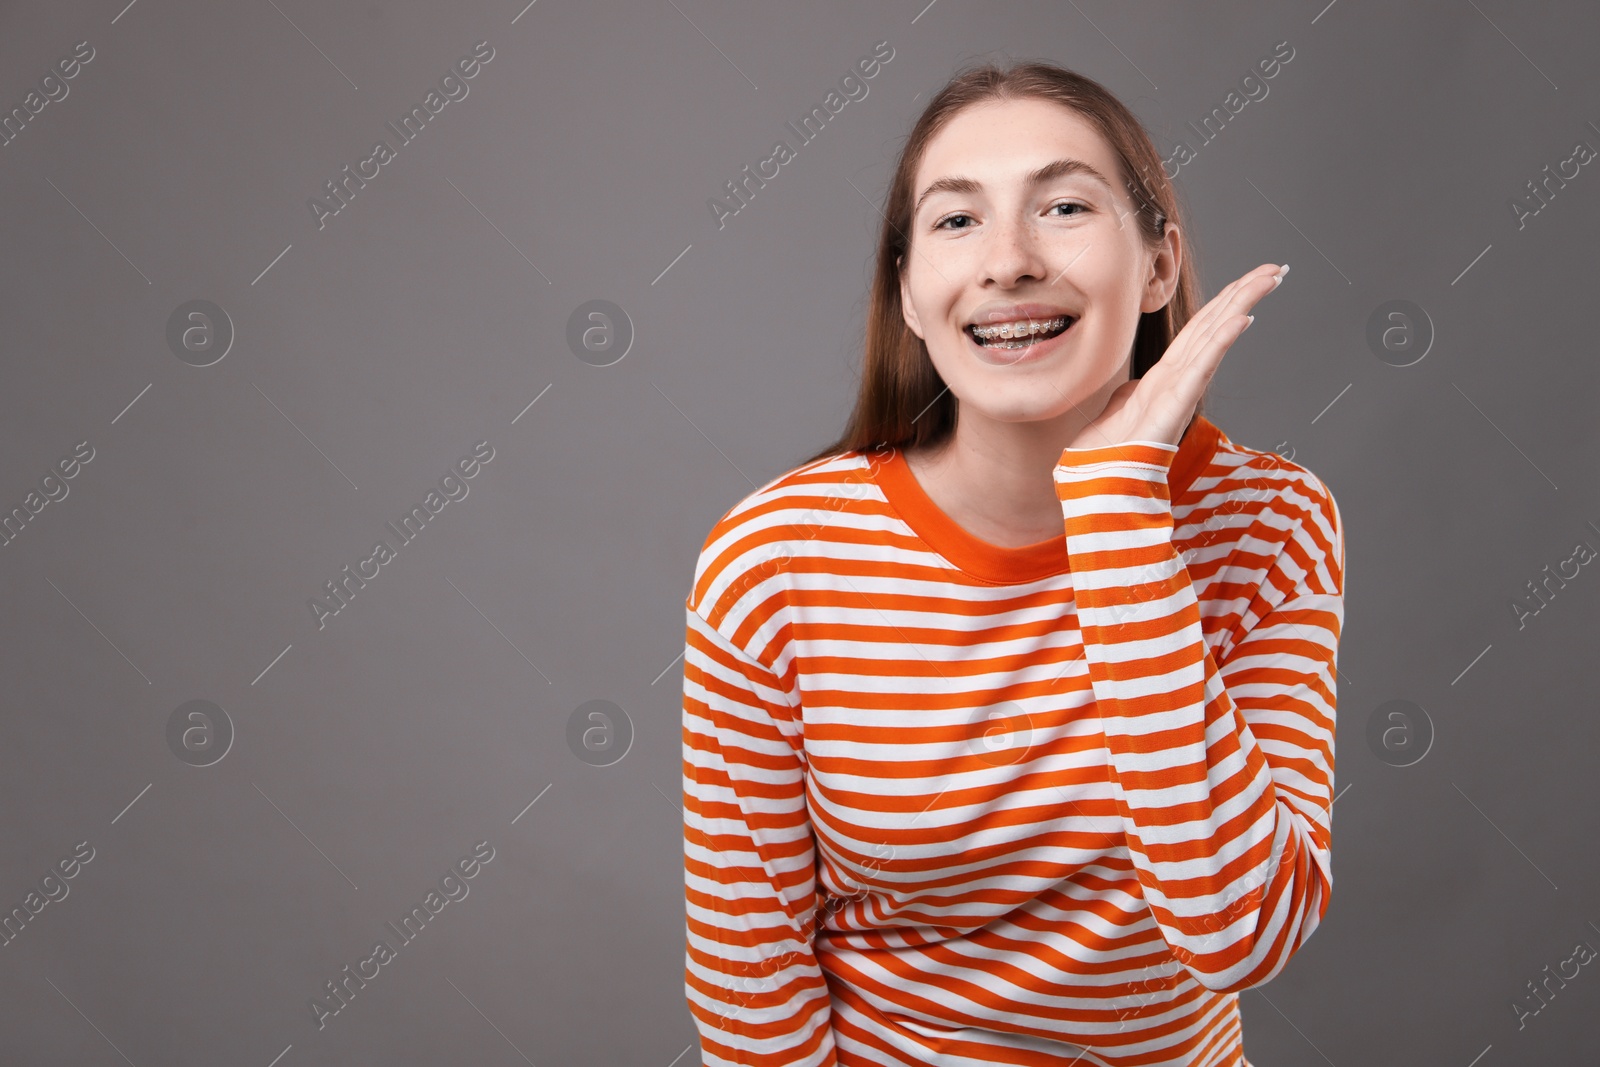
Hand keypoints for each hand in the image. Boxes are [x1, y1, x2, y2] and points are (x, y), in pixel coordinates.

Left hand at [1064, 262, 1287, 451]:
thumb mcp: (1119, 407)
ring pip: (1215, 337)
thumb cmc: (1110, 450)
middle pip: (1215, 324)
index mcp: (1166, 374)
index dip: (1225, 300)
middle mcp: (1178, 377)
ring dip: (1242, 304)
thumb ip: (1131, 393)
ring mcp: (1180, 389)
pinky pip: (1201, 368)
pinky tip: (1241, 318)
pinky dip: (1221, 342)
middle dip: (1245, 292)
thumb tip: (1131, 388)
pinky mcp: (1175, 404)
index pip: (1201, 328)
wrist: (1098, 478)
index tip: (1252, 277)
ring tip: (1270, 279)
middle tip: (1277, 268)